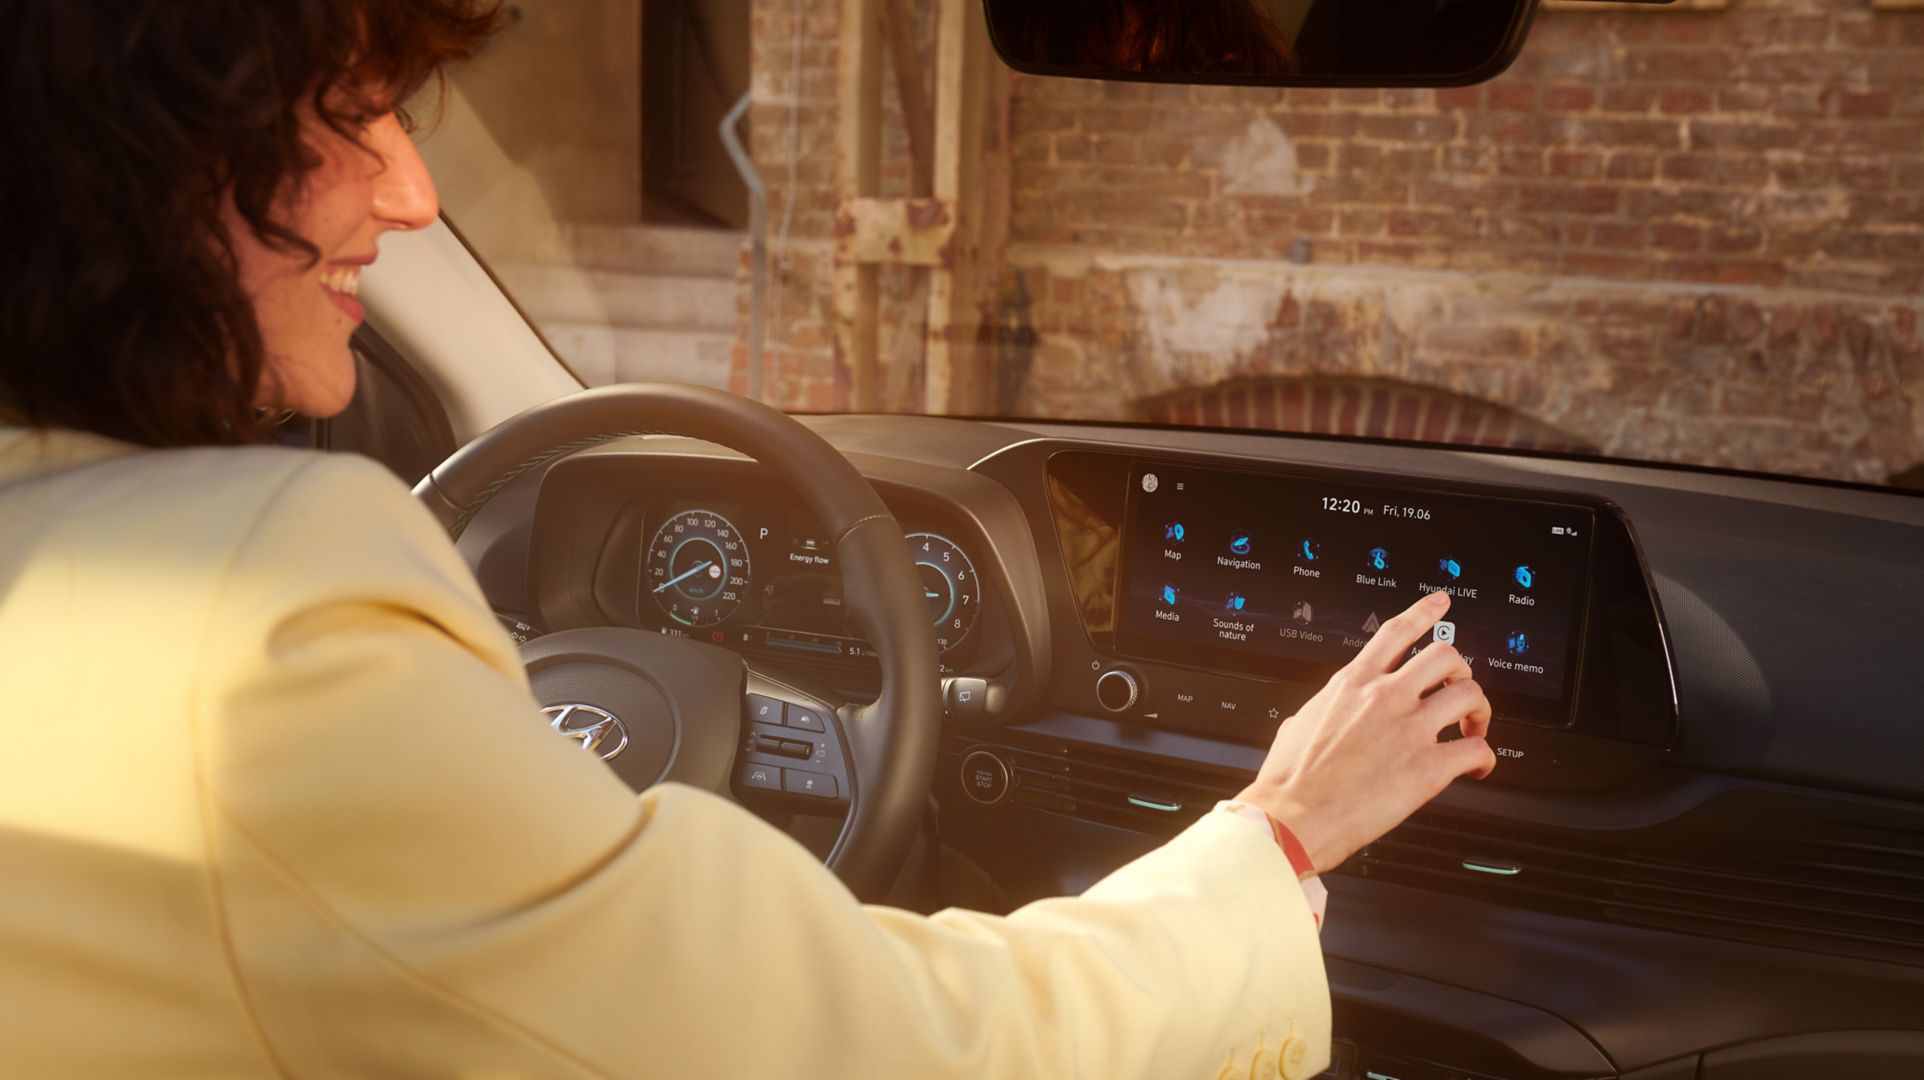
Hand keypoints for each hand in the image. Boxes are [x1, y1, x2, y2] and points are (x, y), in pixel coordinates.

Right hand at [1233, 591, 1495, 872]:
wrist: (1291, 818)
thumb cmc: (1289, 782)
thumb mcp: (1297, 726)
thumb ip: (1317, 712)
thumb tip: (1311, 717)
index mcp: (1352, 683)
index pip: (1396, 632)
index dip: (1425, 611)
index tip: (1441, 603)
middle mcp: (1384, 697)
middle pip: (1446, 656)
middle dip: (1461, 672)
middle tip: (1460, 690)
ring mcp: (1409, 729)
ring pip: (1470, 694)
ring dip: (1480, 711)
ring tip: (1474, 729)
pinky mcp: (1427, 767)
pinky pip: (1476, 750)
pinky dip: (1485, 758)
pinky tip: (1477, 768)